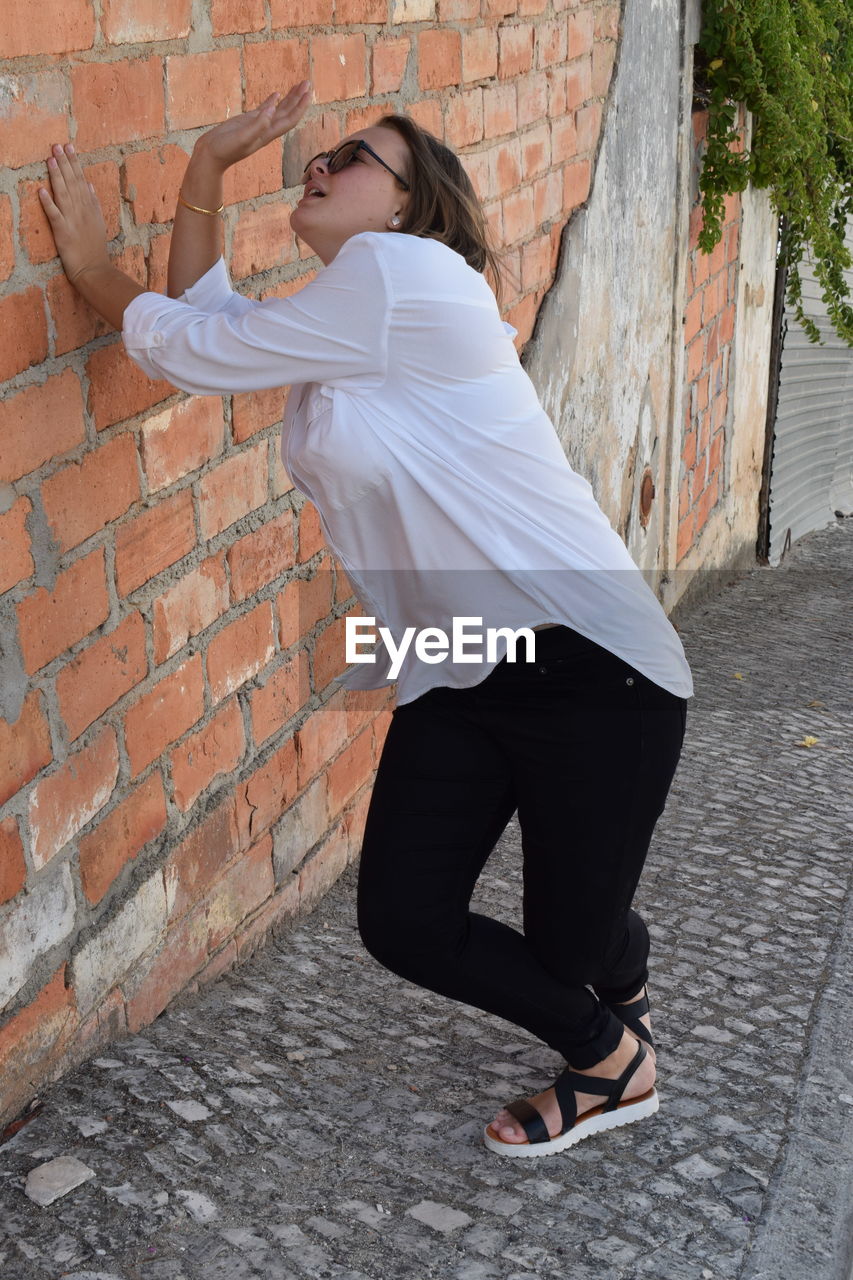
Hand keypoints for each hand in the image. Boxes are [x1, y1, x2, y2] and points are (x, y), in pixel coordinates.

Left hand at [39, 143, 109, 285]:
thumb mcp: (99, 223)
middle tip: (57, 145)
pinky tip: (41, 190)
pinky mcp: (63, 232)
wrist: (94, 270)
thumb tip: (89, 185)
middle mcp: (81, 210)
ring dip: (57, 176)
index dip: (74, 162)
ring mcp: (72, 220)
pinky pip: (54, 215)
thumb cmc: (95, 249)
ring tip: (50, 159)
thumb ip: (94, 203)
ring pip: (64, 193)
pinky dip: (48, 203)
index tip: (68, 147)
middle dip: (64, 163)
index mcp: (89, 207)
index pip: (80, 180)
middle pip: (72, 182)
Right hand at [194, 81, 312, 171]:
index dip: (301, 106)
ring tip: (299, 86)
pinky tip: (277, 94)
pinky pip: (264, 109)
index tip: (308, 92)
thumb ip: (258, 125)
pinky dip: (272, 101)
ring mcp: (258, 125)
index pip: (290, 119)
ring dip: (290, 98)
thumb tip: (272, 109)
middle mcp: (266, 129)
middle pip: (288, 113)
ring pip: (279, 110)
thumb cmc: (225, 149)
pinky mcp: (248, 121)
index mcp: (268, 134)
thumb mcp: (242, 137)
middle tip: (307, 83)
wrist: (211, 155)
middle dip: (299, 98)